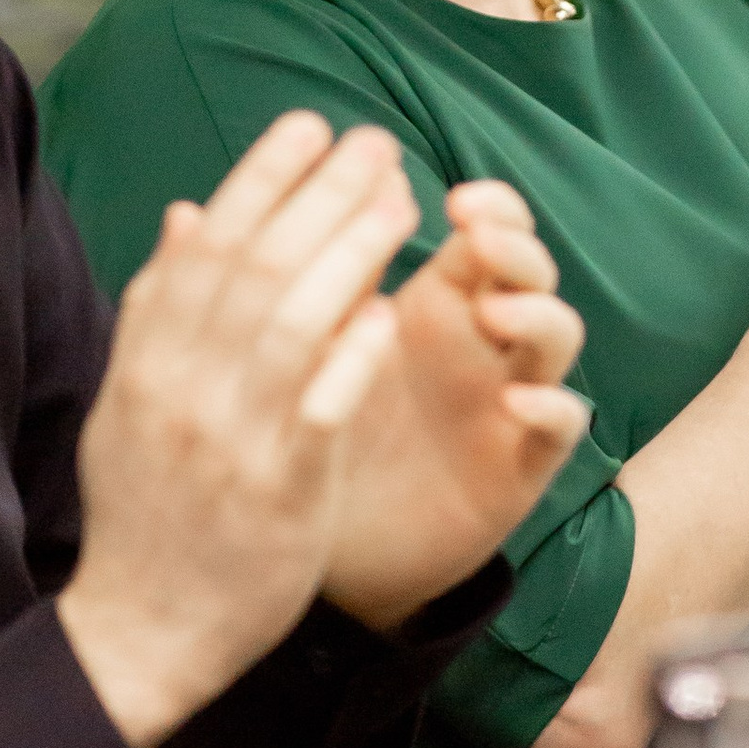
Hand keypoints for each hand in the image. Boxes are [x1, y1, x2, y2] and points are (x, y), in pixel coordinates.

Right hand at [63, 112, 426, 747]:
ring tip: (401, 202)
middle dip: (319, 194)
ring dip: (348, 253)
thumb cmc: (146, 510)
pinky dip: (351, 358)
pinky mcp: (277, 494)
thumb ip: (161, 306)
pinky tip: (392, 313)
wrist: (141, 630)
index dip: (261, 177)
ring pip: (291, 324)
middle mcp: (181, 389)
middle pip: (255, 268)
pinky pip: (318, 412)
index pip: (208, 246)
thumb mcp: (131, 400)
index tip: (310, 124)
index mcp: (147, 362)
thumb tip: (189, 211)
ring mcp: (228, 440)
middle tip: (376, 143)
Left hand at [303, 178, 588, 615]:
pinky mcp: (520, 464)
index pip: (480, 227)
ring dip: (535, 314)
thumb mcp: (291, 358)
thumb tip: (189, 211)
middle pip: (526, 266)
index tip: (444, 192)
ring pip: (558, 334)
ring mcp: (506, 397)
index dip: (479, 202)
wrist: (336, 555)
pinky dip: (551, 406)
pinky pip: (559, 427)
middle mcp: (480, 341)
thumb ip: (270, 290)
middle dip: (511, 239)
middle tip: (475, 228)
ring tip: (493, 312)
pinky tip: (519, 400)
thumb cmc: (313, 440)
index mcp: (434, 302)